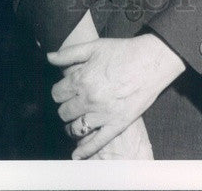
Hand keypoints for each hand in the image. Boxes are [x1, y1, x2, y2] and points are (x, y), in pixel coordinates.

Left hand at [47, 34, 184, 158]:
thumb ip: (69, 53)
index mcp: (82, 79)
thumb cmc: (124, 51)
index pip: (57, 94)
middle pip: (63, 112)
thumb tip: (49, 57)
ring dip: (71, 127)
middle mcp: (89, 99)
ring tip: (76, 121)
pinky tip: (76, 154)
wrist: (152, 60)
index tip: (65, 91)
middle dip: (66, 108)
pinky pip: (96, 142)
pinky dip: (84, 151)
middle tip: (73, 104)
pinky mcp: (116, 124)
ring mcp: (102, 114)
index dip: (59, 92)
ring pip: (75, 129)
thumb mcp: (95, 46)